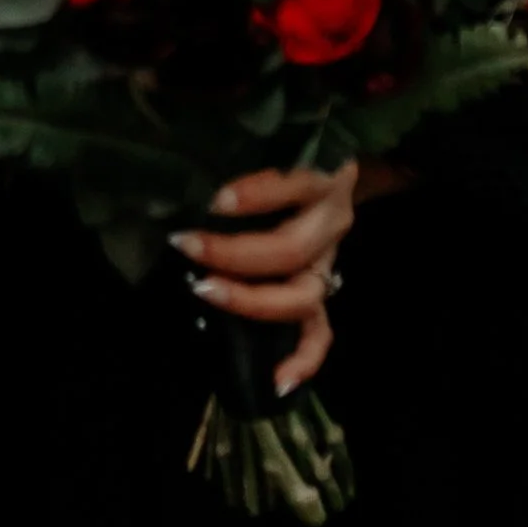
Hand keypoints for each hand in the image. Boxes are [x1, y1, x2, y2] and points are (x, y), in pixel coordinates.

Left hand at [170, 162, 357, 396]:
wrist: (340, 170)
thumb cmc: (294, 155)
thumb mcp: (281, 145)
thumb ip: (250, 158)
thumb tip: (191, 175)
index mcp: (321, 180)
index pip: (295, 186)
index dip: (257, 196)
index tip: (214, 200)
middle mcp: (330, 223)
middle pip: (290, 250)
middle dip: (233, 253)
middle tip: (187, 245)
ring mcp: (328, 263)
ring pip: (302, 296)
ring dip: (250, 300)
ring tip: (206, 292)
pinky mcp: (324, 293)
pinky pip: (321, 334)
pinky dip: (303, 360)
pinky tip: (277, 381)